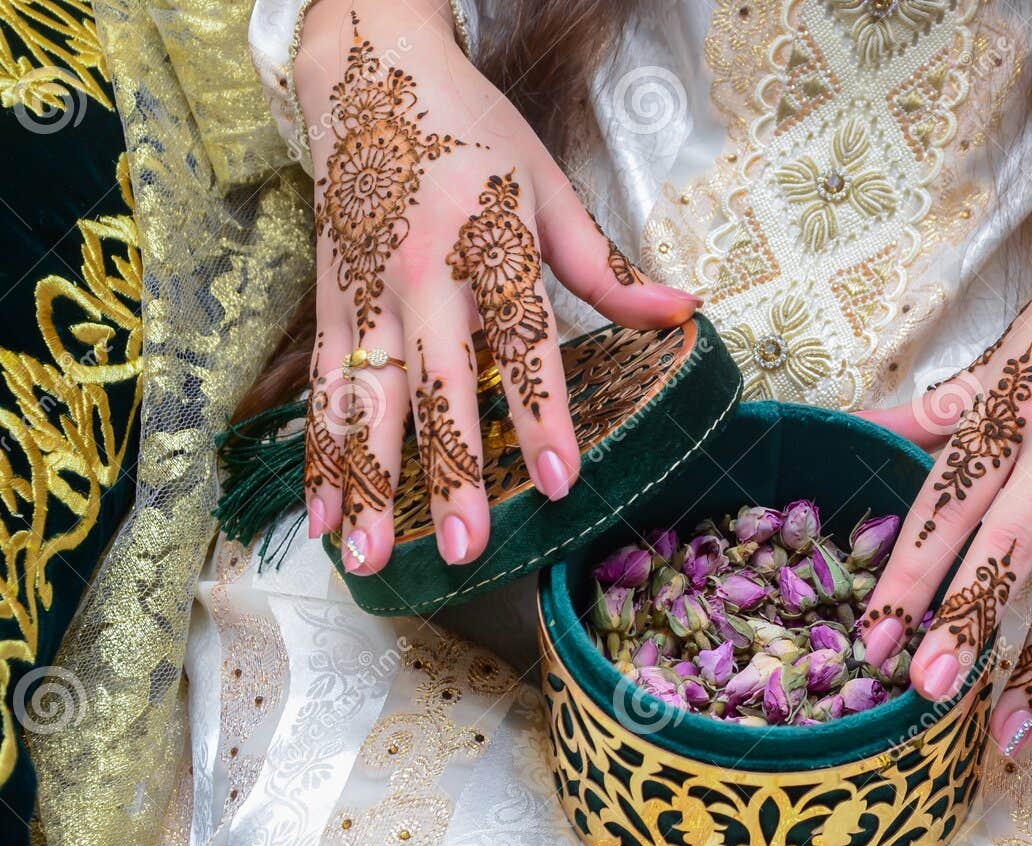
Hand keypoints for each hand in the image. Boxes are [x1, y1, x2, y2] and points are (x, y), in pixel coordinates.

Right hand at [297, 0, 699, 573]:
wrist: (367, 72)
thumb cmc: (471, 134)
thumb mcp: (548, 186)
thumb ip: (607, 267)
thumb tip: (685, 312)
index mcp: (489, 243)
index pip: (524, 341)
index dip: (542, 411)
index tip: (561, 478)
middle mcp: (424, 275)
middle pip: (437, 386)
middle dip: (449, 474)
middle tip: (464, 549)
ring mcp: (367, 292)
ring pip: (365, 402)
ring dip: (365, 486)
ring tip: (365, 558)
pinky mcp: (329, 302)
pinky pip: (322, 390)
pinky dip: (319, 456)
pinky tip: (321, 515)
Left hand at [859, 148, 1031, 755]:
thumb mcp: (1007, 349)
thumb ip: (938, 409)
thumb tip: (858, 430)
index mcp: (1008, 410)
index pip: (946, 503)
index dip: (907, 574)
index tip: (871, 639)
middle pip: (1007, 544)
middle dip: (965, 621)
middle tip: (924, 692)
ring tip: (1006, 728)